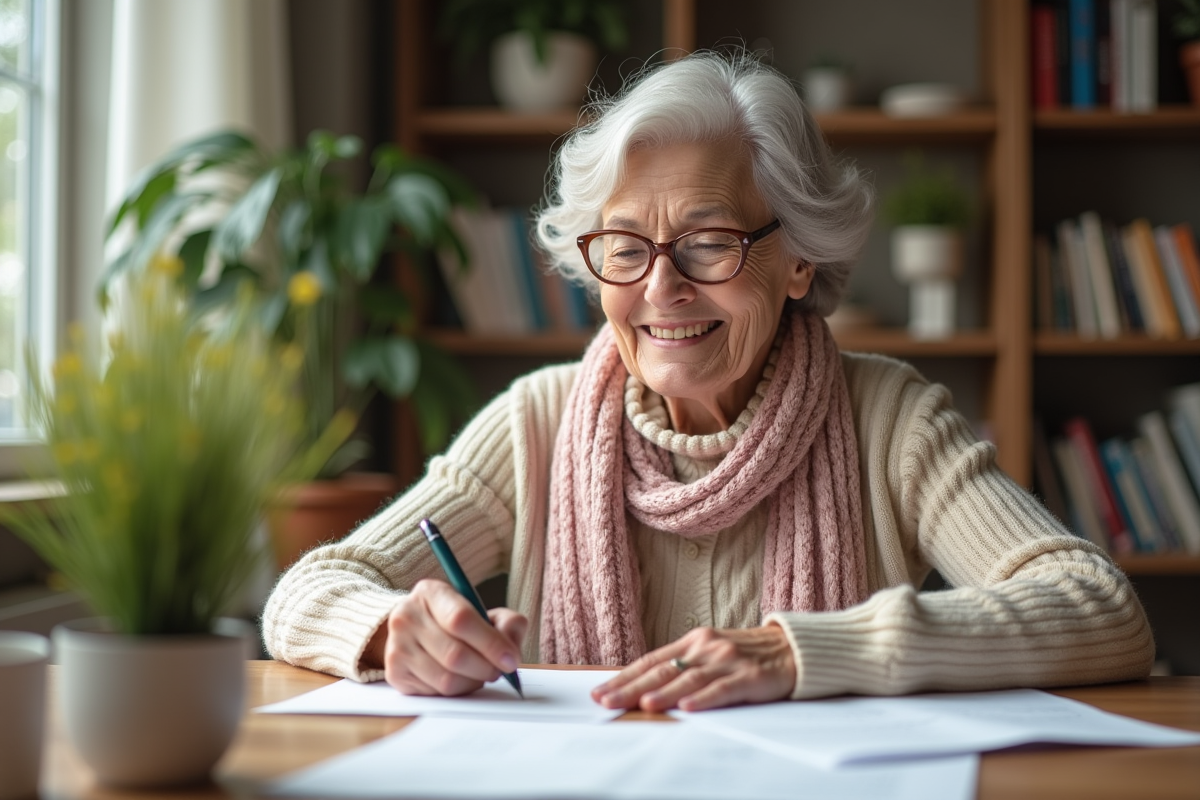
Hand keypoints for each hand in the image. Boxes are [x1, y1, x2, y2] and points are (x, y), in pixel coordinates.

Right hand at [369, 579, 527, 696]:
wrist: (416, 632)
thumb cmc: (456, 622)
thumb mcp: (484, 612)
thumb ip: (507, 623)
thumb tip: (511, 651)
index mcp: (430, 592)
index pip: (461, 619)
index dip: (491, 643)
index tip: (511, 659)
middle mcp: (407, 616)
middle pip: (455, 654)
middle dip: (486, 668)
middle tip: (499, 671)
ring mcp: (397, 646)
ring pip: (446, 679)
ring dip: (473, 683)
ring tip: (479, 673)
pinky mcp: (395, 673)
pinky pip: (435, 693)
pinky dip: (456, 691)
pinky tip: (459, 678)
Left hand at [591, 624, 795, 712]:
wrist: (795, 647)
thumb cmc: (748, 655)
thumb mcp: (711, 654)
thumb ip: (682, 667)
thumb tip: (644, 689)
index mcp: (693, 642)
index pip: (650, 661)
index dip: (624, 677)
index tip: (599, 691)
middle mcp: (706, 647)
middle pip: (662, 670)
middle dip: (631, 688)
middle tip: (606, 702)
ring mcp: (727, 660)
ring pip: (688, 679)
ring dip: (663, 693)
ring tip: (642, 705)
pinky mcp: (750, 675)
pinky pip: (723, 689)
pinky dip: (703, 698)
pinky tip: (687, 707)